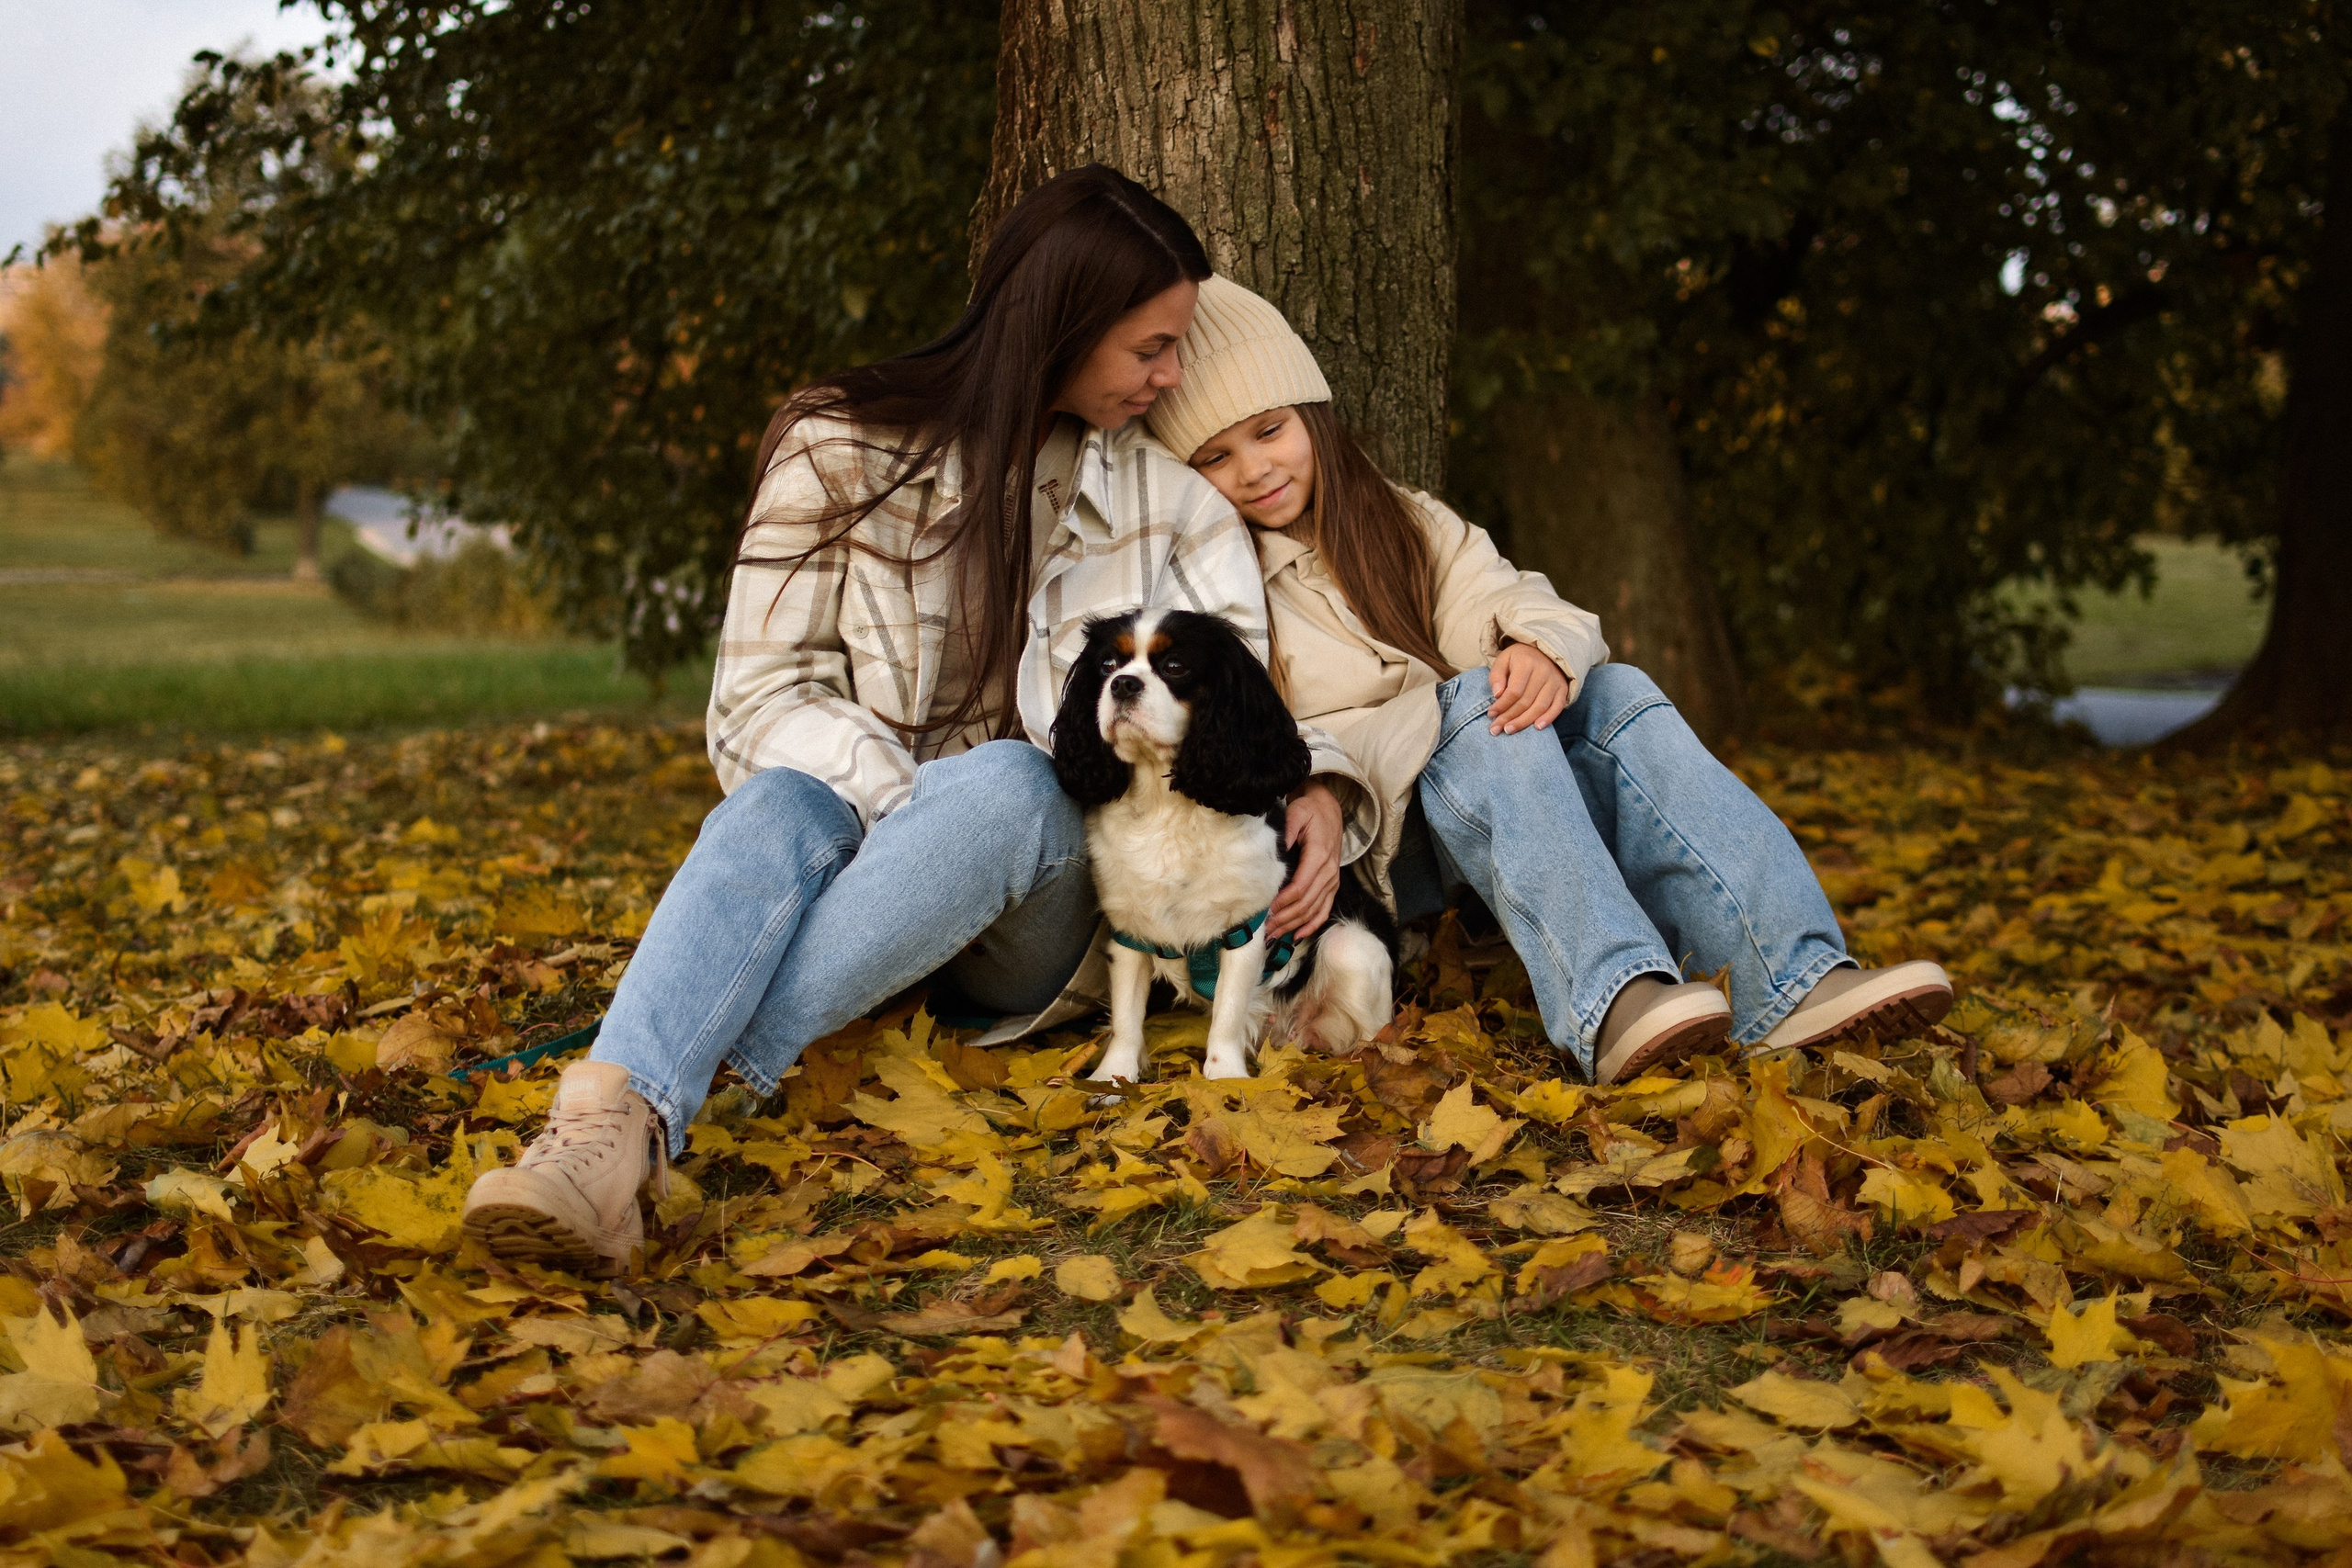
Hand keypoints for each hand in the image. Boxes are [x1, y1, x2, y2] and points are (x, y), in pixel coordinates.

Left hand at [1268, 781, 1342, 939]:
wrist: (1329, 809)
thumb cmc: (1310, 810)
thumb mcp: (1297, 813)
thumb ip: (1287, 831)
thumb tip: (1277, 851)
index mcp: (1319, 856)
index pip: (1300, 887)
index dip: (1283, 902)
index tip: (1267, 910)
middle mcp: (1329, 871)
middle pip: (1306, 903)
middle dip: (1284, 919)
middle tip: (1264, 930)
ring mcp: (1332, 880)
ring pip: (1313, 910)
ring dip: (1293, 925)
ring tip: (1274, 936)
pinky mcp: (1332, 885)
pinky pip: (1324, 910)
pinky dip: (1312, 925)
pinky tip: (1297, 935)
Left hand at [1488, 642, 1570, 734]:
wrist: (1544, 651)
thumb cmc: (1519, 658)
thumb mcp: (1504, 660)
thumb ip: (1497, 676)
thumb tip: (1497, 695)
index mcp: (1526, 663)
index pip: (1514, 690)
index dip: (1502, 705)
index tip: (1491, 714)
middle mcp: (1543, 671)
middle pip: (1526, 701)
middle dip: (1509, 717)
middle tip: (1496, 729)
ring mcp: (1555, 681)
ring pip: (1540, 706)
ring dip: (1524, 721)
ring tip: (1510, 730)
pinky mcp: (1563, 689)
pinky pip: (1557, 707)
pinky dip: (1548, 718)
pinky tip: (1537, 727)